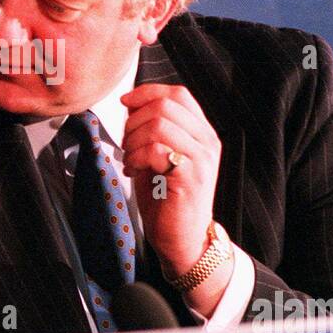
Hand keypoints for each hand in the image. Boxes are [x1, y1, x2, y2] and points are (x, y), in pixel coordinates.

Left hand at [120, 83, 221, 277]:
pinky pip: (156, 150)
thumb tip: (131, 104)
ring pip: (159, 125)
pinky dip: (135, 157)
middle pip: (165, 105)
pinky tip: (133, 171)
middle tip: (127, 143)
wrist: (183, 239)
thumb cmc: (168, 198)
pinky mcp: (190, 177)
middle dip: (134, 120)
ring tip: (130, 159)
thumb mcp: (159, 155)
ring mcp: (201, 158)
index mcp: (202, 132)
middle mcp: (207, 141)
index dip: (147, 93)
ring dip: (133, 140)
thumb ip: (152, 129)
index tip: (125, 104)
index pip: (178, 94)